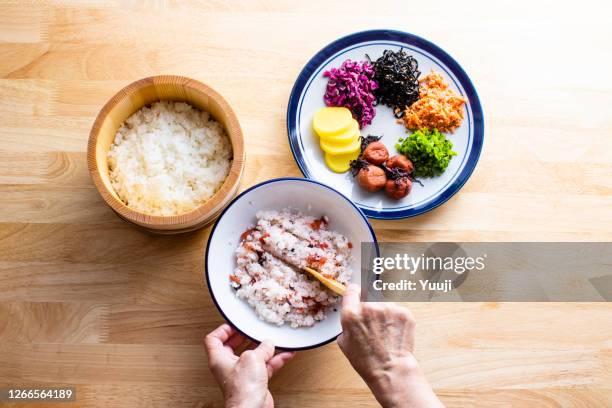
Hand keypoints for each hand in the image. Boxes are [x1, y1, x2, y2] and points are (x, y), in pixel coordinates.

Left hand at [205, 324, 294, 407]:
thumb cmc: (242, 389)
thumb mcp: (252, 358)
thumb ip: (261, 348)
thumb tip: (268, 344)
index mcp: (219, 358)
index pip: (213, 339)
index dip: (223, 330)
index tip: (235, 325)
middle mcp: (228, 366)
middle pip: (233, 346)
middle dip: (245, 337)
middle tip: (252, 331)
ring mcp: (241, 374)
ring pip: (252, 356)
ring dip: (264, 348)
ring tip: (272, 340)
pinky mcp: (254, 381)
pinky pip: (265, 366)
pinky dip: (275, 359)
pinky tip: (285, 354)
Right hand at [337, 285, 443, 407]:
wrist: (391, 370)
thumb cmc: (367, 361)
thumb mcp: (344, 342)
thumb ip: (347, 322)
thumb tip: (351, 314)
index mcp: (352, 314)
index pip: (352, 290)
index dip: (354, 293)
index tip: (357, 295)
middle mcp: (370, 307)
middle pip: (369, 295)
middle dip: (370, 306)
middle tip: (373, 322)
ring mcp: (389, 308)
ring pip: (384, 302)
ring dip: (384, 311)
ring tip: (384, 330)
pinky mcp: (404, 313)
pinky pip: (397, 309)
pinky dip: (396, 318)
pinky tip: (393, 332)